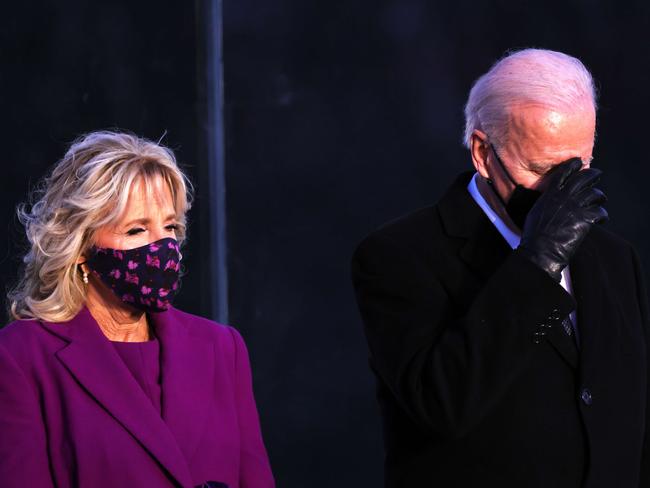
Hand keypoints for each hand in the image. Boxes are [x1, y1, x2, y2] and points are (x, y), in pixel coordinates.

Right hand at [517, 158, 608, 280]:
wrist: (540, 250)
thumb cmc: (534, 235)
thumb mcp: (535, 212)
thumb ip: (546, 202)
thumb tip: (550, 199)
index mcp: (550, 195)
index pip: (563, 174)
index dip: (572, 166)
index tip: (578, 161)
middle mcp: (564, 198)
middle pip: (583, 179)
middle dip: (593, 174)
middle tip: (597, 173)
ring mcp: (575, 208)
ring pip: (595, 194)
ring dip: (600, 197)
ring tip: (601, 200)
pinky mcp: (585, 220)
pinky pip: (600, 213)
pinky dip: (602, 215)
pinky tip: (601, 219)